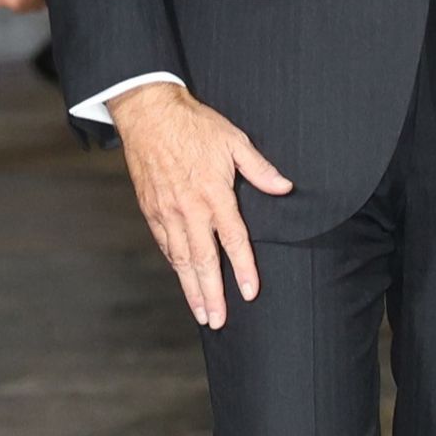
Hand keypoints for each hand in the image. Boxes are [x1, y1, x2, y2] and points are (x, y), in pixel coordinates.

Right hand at [110, 83, 289, 328]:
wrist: (149, 113)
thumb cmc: (194, 125)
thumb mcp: (234, 140)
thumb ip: (260, 169)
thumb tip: (285, 187)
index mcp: (214, 194)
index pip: (233, 240)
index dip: (243, 269)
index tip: (250, 293)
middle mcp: (189, 209)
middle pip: (203, 261)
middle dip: (212, 294)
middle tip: (219, 322)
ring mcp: (167, 212)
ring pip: (181, 259)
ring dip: (191, 288)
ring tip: (201, 313)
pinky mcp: (151, 209)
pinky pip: (165, 244)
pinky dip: (175, 265)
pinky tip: (182, 277)